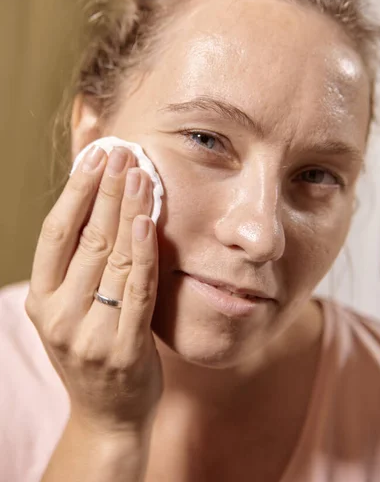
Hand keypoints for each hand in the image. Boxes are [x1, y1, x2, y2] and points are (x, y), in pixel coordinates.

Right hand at [26, 145, 162, 433]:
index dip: (76, 192)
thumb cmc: (91, 348)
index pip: (55, 233)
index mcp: (41, 299)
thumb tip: (94, 200)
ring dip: (128, 211)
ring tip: (142, 175)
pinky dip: (142, 254)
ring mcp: (89, 334)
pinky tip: (147, 222)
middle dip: (107, 191)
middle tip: (124, 154)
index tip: (96, 158)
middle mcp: (58, 315)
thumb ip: (79, 262)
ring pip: (112, 258)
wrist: (109, 414)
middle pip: (87, 238)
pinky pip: (136, 291)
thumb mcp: (70, 307)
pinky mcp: (124, 348)